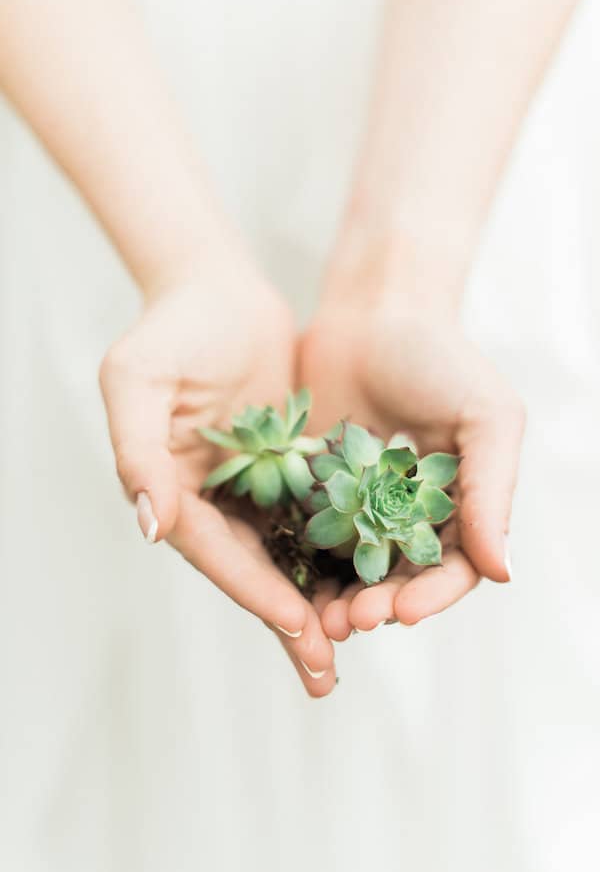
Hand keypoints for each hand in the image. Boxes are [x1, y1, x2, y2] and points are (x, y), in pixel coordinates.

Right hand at [100, 259, 335, 695]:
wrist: (217, 289)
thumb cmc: (171, 329)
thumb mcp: (137, 380)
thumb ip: (138, 452)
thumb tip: (149, 526)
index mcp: (173, 490)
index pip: (216, 552)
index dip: (255, 591)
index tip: (299, 625)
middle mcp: (212, 500)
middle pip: (253, 571)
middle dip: (288, 622)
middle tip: (325, 673)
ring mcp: (251, 487)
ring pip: (287, 556)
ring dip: (317, 601)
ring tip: (355, 643)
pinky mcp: (287, 469)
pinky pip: (314, 518)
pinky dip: (337, 550)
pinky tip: (371, 576)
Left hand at [300, 262, 524, 639]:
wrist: (373, 310)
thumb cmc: (439, 356)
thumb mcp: (485, 417)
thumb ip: (492, 492)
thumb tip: (501, 573)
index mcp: (457, 505)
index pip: (450, 568)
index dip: (431, 595)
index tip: (403, 610)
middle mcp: (408, 512)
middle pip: (396, 577)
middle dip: (377, 604)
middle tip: (350, 620)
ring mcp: (359, 503)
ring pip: (349, 567)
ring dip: (336, 596)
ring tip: (316, 617)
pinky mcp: (316, 487)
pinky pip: (307, 533)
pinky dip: (300, 561)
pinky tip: (284, 577)